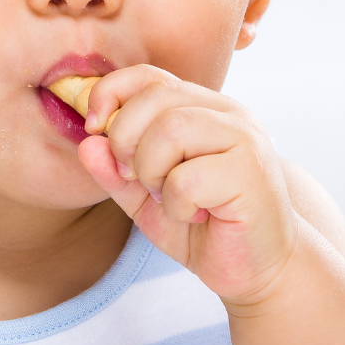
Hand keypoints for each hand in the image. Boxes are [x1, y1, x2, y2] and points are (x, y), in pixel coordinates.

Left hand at [78, 66, 299, 308]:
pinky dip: (176, 204)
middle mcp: (227, 112)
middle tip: (138, 179)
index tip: (93, 128)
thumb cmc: (204, 227)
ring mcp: (244, 138)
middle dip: (126, 142)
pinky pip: (188, 178)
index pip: (147, 75)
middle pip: (153, 99)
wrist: (258, 269)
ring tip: (167, 197)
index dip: (110, 93)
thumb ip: (114, 170)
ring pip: (170, 130)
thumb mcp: (144, 198)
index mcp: (201, 107)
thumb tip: (87, 142)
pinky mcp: (252, 172)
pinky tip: (196, 214)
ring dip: (152, 172)